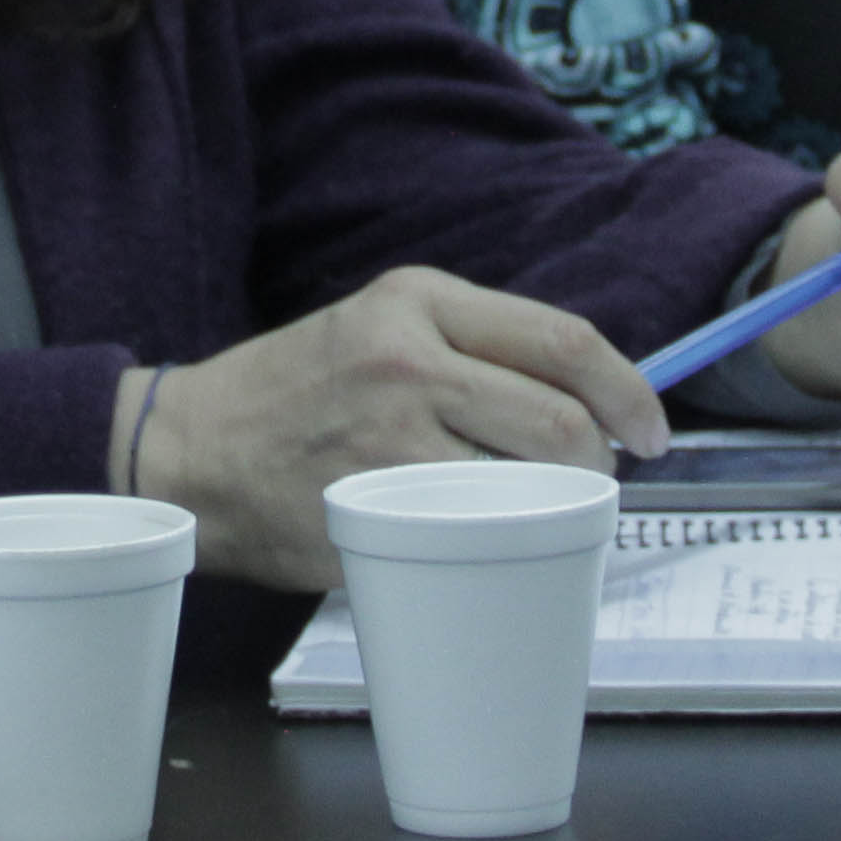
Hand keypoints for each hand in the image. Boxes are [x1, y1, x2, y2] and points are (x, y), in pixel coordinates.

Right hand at [132, 267, 663, 589]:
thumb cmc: (293, 395)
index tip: (651, 429)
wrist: (189, 449)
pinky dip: (498, 541)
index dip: (629, 391)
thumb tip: (583, 400)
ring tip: (530, 511)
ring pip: (525, 479)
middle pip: (560, 416)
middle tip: (591, 484)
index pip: (563, 340)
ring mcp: (389, 433)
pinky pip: (473, 528)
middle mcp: (408, 354)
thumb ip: (466, 349)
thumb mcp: (377, 330)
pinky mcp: (371, 503)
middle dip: (597, 463)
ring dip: (551, 506)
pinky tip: (484, 542)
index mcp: (417, 298)